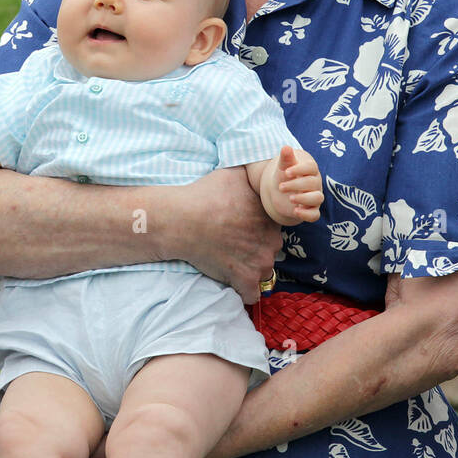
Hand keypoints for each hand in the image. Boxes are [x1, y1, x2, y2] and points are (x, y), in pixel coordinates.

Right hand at [170, 167, 283, 301]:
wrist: (184, 219)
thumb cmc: (207, 194)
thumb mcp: (235, 173)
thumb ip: (252, 174)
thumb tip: (260, 164)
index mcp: (272, 217)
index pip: (273, 228)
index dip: (259, 229)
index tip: (244, 230)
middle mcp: (272, 240)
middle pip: (270, 249)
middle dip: (257, 249)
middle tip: (236, 245)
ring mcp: (260, 262)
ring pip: (263, 271)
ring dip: (252, 269)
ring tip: (232, 262)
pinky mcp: (244, 279)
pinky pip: (252, 294)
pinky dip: (245, 291)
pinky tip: (235, 283)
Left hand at [262, 146, 323, 224]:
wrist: (283, 192)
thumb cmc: (285, 176)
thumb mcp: (284, 167)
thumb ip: (286, 158)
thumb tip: (286, 148)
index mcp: (310, 170)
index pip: (311, 167)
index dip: (300, 169)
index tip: (286, 172)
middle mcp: (315, 184)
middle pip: (312, 183)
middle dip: (296, 185)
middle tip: (280, 187)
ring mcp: (314, 197)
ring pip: (318, 198)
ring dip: (304, 199)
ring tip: (290, 199)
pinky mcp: (311, 210)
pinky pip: (315, 215)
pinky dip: (307, 215)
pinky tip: (295, 211)